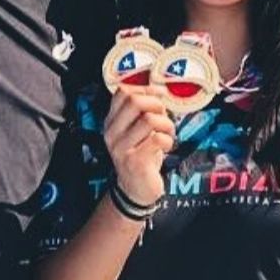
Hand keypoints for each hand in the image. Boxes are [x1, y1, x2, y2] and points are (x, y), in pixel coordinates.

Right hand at [102, 85, 174, 204]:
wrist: (136, 189)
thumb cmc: (141, 156)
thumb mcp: (138, 130)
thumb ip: (145, 110)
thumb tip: (160, 90)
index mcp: (111, 122)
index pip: (122, 93)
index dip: (145, 90)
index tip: (159, 97)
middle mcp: (112, 133)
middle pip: (134, 101)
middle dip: (156, 105)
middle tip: (163, 117)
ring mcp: (121, 148)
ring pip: (149, 119)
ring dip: (166, 125)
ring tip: (167, 135)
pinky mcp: (134, 161)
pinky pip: (157, 138)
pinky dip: (168, 140)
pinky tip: (166, 147)